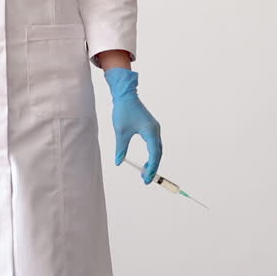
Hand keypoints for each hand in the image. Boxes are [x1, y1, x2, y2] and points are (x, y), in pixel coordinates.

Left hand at [103, 67, 161, 183]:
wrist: (126, 95)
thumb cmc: (123, 111)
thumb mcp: (121, 132)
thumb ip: (120, 148)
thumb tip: (119, 162)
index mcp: (150, 132)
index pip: (154, 154)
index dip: (151, 168)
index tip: (147, 179)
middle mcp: (155, 131)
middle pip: (158, 153)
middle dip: (153, 167)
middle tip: (146, 179)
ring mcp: (154, 129)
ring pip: (157, 149)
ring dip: (153, 161)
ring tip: (145, 172)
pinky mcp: (151, 128)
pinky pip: (154, 144)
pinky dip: (152, 154)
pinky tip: (146, 161)